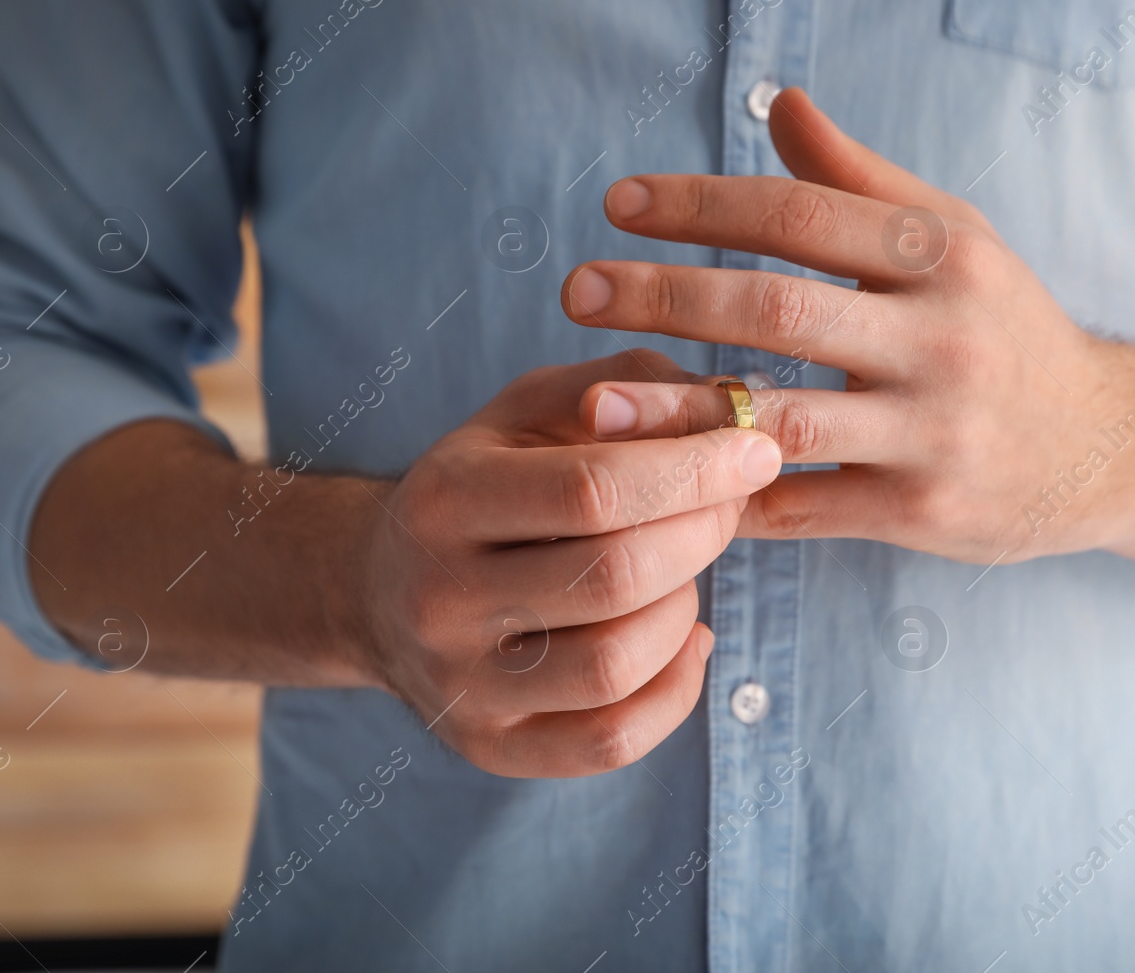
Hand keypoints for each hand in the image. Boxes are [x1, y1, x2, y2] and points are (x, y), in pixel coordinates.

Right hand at [356, 350, 781, 777]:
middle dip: (702, 534)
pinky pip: (613, 740)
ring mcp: (460, 685)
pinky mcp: (490, 748)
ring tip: (682, 571)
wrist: (379, 589)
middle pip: (615, 578)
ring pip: (617, 665)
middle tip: (730, 505)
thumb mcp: (534, 409)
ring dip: (684, 609)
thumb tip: (729, 411)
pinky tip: (685, 637)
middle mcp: (439, 598)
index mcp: (446, 498)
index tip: (756, 452)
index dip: (694, 471)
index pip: (592, 489)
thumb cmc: (487, 481)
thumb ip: (629, 386)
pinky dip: (676, 687)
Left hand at [561, 89, 1134, 566]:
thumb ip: (862, 178)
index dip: (704, 205)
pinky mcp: (921, 513)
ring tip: (594, 401)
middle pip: (781, 308)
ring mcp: (933, 432)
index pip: (803, 214)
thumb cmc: (1007, 328)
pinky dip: (730, 497)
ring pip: (783, 418)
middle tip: (577, 286)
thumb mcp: (957, 237)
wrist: (1105, 449)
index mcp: (944, 255)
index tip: (619, 204)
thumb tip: (782, 103)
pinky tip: (661, 485)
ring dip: (679, 410)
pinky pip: (804, 507)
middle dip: (669, 294)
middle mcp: (942, 339)